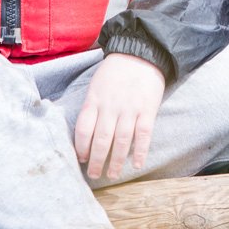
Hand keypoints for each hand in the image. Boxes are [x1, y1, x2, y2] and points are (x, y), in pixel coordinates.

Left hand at [75, 53, 166, 181]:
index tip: (81, 159)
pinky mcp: (148, 110)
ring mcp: (130, 109)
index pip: (83, 129)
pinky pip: (143, 135)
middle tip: (94, 175)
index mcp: (95, 100)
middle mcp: (110, 107)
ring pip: (121, 142)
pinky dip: (141, 152)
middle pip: (101, 140)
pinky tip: (137, 164)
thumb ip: (92, 106)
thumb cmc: (115, 71)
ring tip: (113, 175)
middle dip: (96, 161)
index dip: (81, 148)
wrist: (141, 52)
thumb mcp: (96, 85)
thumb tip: (86, 131)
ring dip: (116, 161)